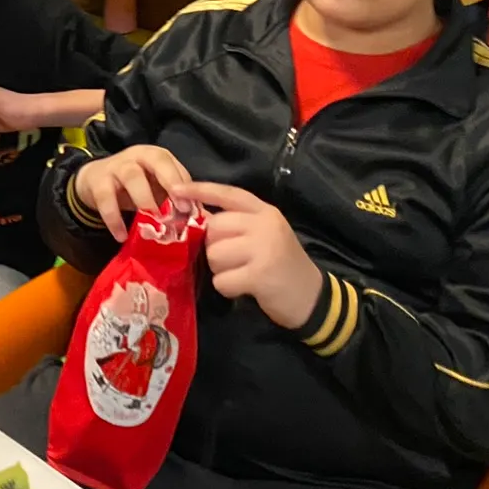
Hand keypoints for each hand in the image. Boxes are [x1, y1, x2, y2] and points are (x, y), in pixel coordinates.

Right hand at [73, 146, 190, 240]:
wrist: (93, 181)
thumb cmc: (134, 186)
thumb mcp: (155, 189)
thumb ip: (176, 201)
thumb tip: (204, 221)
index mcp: (157, 156)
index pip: (175, 165)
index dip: (184, 184)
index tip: (191, 208)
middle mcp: (138, 156)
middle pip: (156, 160)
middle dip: (170, 182)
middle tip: (177, 209)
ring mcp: (117, 166)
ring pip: (132, 176)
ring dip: (144, 199)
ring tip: (152, 221)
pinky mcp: (97, 181)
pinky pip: (106, 198)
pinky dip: (114, 218)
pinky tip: (122, 236)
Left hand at [178, 181, 324, 328]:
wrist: (312, 298)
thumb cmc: (282, 266)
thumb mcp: (266, 235)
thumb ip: (238, 225)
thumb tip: (197, 222)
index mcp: (265, 212)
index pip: (228, 194)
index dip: (200, 190)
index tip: (176, 190)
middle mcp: (265, 225)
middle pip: (214, 228)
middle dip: (214, 247)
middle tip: (232, 261)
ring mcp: (264, 248)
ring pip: (214, 254)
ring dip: (220, 270)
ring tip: (241, 274)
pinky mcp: (260, 275)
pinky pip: (222, 280)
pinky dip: (227, 288)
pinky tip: (244, 289)